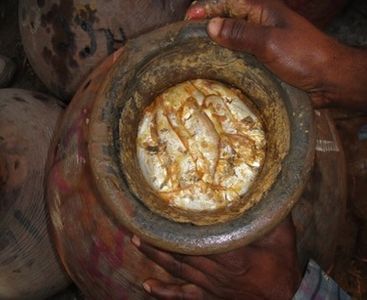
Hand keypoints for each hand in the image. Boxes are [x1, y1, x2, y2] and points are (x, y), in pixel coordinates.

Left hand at [132, 216, 300, 299]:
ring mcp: (210, 285)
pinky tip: (149, 286)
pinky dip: (165, 292)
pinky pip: (184, 295)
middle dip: (160, 237)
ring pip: (178, 269)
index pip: (200, 237)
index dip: (179, 226)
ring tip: (138, 241)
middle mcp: (216, 270)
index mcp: (232, 254)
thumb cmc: (283, 265)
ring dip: (156, 256)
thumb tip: (265, 187)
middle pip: (182, 251)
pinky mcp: (210, 295)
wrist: (286, 297)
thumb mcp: (283, 234)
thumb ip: (272, 212)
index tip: (163, 211)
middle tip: (140, 221)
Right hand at [186, 0, 366, 109]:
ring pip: (232, 42)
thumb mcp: (270, 42)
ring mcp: (260, 44)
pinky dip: (226, 61)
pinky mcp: (262, 61)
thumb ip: (240, 34)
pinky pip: (239, 58)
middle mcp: (259, 26)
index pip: (227, 4)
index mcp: (262, 12)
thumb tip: (211, 26)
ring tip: (195, 56)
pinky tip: (215, 69)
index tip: (187, 20)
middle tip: (186, 41)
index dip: (206, 9)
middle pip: (227, 22)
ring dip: (215, 47)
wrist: (328, 79)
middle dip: (207, 28)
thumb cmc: (303, 55)